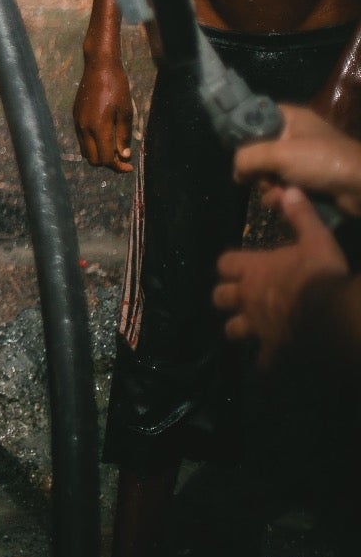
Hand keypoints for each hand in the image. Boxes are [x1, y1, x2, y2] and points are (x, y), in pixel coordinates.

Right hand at [74, 53, 134, 171]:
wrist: (99, 67)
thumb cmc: (117, 88)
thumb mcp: (126, 112)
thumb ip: (123, 136)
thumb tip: (124, 156)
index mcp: (98, 127)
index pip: (105, 158)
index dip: (118, 167)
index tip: (129, 167)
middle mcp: (84, 128)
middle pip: (93, 159)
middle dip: (108, 163)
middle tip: (123, 159)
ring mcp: (77, 122)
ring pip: (85, 151)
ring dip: (99, 154)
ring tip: (114, 149)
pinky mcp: (75, 117)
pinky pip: (82, 139)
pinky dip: (93, 144)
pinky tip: (105, 136)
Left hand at [213, 185, 347, 368]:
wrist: (337, 319)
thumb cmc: (325, 277)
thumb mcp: (317, 240)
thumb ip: (301, 216)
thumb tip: (288, 190)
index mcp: (254, 269)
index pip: (224, 263)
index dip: (231, 265)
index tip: (241, 267)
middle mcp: (248, 297)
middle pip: (220, 297)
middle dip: (227, 297)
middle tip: (242, 299)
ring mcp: (257, 327)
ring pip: (231, 330)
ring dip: (239, 329)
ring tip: (251, 330)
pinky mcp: (271, 352)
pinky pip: (259, 364)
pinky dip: (264, 365)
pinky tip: (270, 366)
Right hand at [235, 104, 360, 217]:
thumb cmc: (322, 161)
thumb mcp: (279, 154)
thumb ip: (247, 158)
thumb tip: (237, 173)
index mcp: (291, 119)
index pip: (256, 117)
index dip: (242, 132)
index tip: (233, 149)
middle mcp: (295, 137)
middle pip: (258, 151)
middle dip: (258, 171)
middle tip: (264, 178)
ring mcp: (302, 161)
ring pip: (269, 174)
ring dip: (269, 188)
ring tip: (280, 196)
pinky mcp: (309, 182)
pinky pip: (283, 188)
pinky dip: (282, 197)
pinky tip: (287, 203)